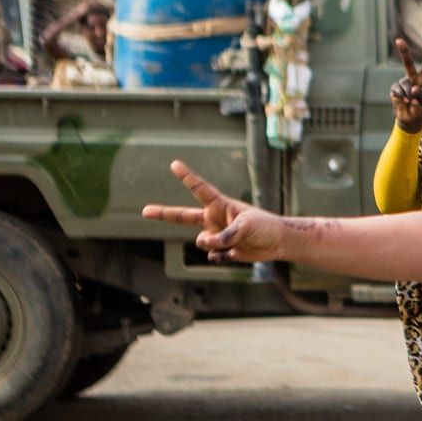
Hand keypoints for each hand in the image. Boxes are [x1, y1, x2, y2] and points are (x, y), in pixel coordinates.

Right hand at [141, 160, 286, 263]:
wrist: (277, 243)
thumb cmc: (264, 226)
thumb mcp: (246, 227)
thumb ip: (224, 235)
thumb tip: (206, 244)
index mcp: (220, 205)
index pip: (200, 189)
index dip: (187, 177)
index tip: (174, 164)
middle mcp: (214, 218)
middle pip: (183, 216)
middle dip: (163, 213)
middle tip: (144, 211)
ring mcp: (216, 234)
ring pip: (201, 242)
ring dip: (214, 244)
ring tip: (233, 242)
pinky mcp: (220, 249)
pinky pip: (212, 255)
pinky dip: (222, 256)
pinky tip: (236, 253)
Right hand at [392, 37, 421, 131]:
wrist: (410, 120)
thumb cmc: (421, 110)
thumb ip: (421, 96)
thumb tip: (413, 88)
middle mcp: (413, 79)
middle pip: (408, 64)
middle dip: (403, 52)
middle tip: (399, 40)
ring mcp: (403, 83)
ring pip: (404, 83)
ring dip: (408, 94)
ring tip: (410, 102)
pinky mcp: (395, 89)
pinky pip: (397, 90)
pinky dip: (401, 96)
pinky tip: (404, 102)